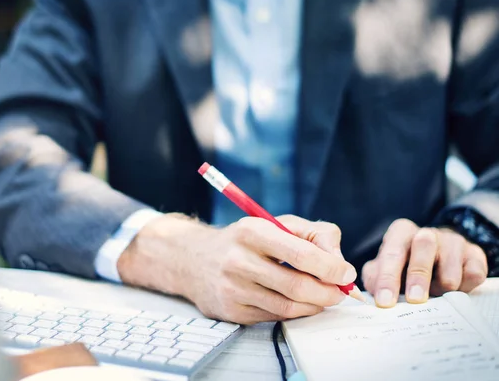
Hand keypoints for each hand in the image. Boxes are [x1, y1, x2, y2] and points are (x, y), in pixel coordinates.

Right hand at [118, 214, 356, 324]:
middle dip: (328, 292)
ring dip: (315, 305)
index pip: (301, 254)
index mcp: (253, 231)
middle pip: (297, 286)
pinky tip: (299, 303)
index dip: (331, 268)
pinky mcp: (232, 311)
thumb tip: (340, 262)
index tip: (346, 274)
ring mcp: (233, 288)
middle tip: (340, 292)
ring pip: (288, 307)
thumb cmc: (244, 240)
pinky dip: (295, 313)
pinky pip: (274, 317)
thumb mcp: (276, 223)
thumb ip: (314, 234)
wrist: (195, 259)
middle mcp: (239, 260)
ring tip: (323, 297)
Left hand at [362, 219, 487, 307]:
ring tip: (434, 293)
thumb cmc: (406, 265)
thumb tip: (373, 293)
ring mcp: (453, 242)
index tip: (385, 302)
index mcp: (401, 232)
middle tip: (415, 299)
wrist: (440, 256)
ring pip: (450, 270)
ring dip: (441, 288)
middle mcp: (427, 233)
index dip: (387, 277)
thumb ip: (375, 277)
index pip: (392, 252)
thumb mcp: (385, 267)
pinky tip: (455, 289)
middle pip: (423, 248)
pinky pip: (472, 276)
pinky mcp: (474, 255)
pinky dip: (463, 288)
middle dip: (418, 276)